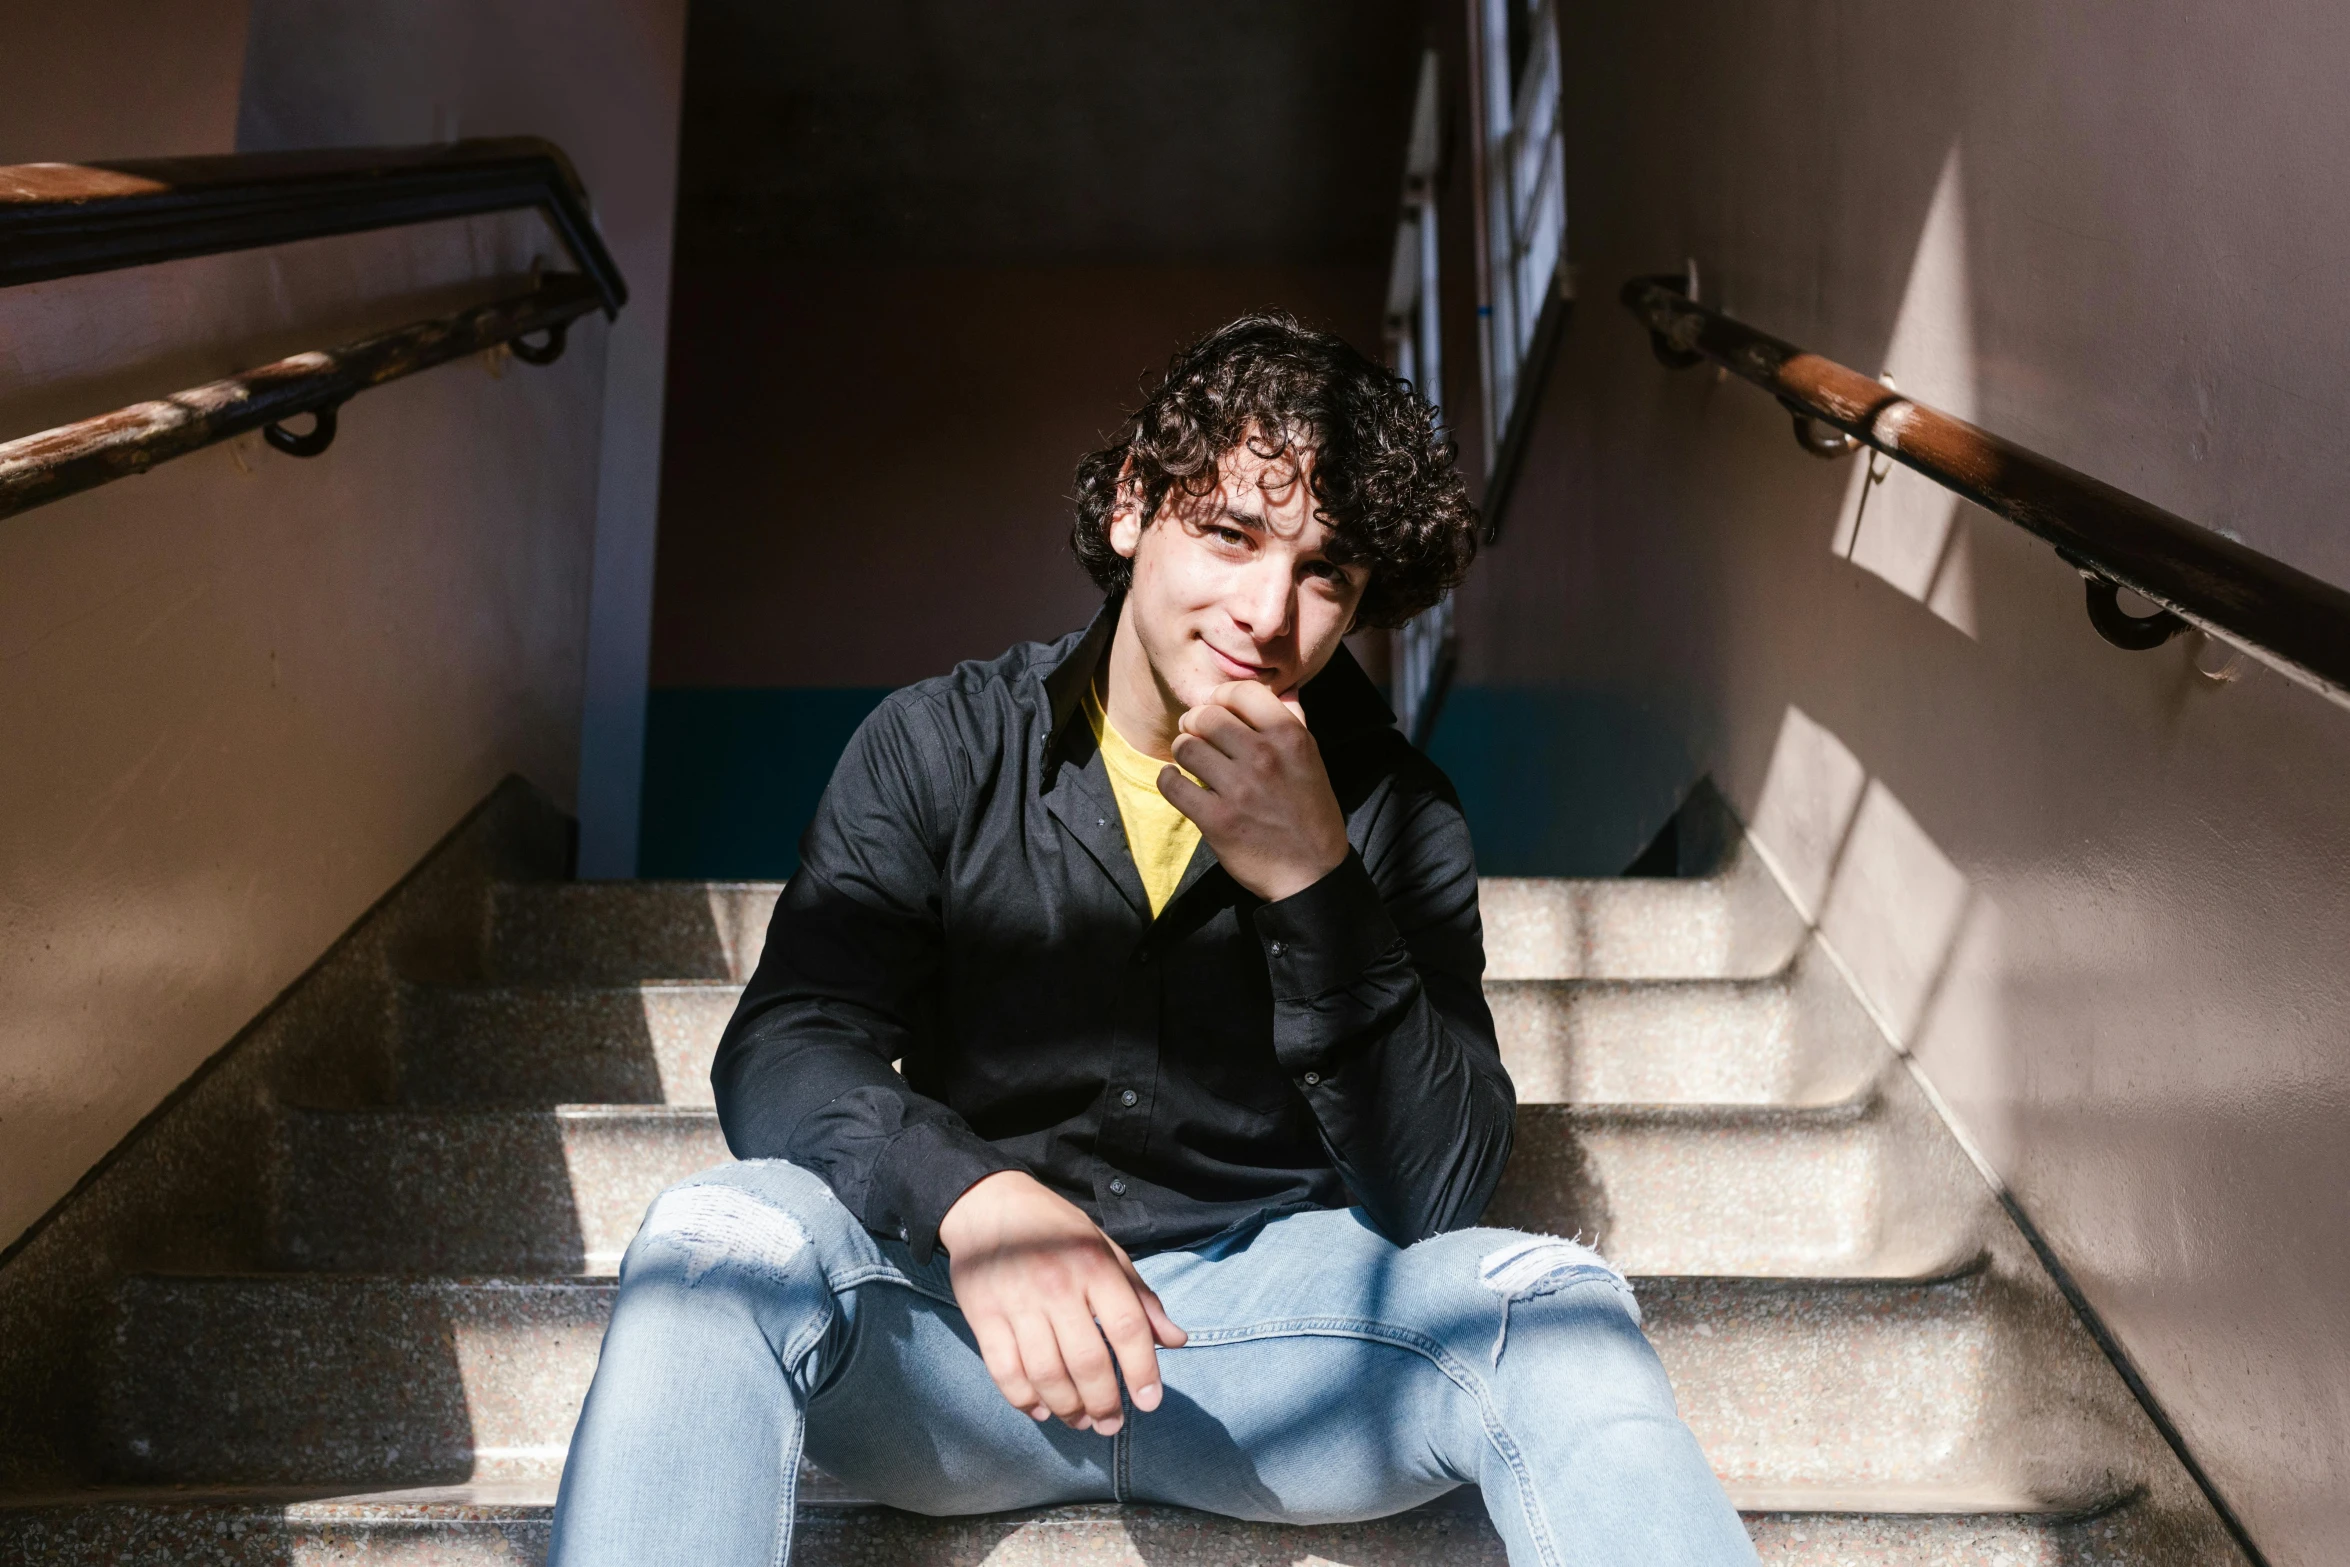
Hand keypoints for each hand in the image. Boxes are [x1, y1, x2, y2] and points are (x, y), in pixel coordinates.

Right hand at [937, 1169, 1186, 1435]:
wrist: (987, 1204)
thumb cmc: (1056, 1230)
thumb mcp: (1106, 1250)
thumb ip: (1140, 1298)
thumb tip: (1176, 1341)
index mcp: (1095, 1267)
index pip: (1127, 1328)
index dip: (1142, 1371)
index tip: (1149, 1403)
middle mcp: (1058, 1287)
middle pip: (1087, 1361)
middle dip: (1104, 1403)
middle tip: (1111, 1424)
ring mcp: (1018, 1304)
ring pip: (1047, 1374)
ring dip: (1068, 1409)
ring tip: (1081, 1422)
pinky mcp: (983, 1317)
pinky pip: (1005, 1372)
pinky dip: (1024, 1400)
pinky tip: (1041, 1409)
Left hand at [1162, 680, 1349, 902]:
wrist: (1312, 872)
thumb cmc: (1311, 813)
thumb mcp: (1311, 760)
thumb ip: (1294, 722)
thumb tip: (1285, 688)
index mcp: (1290, 737)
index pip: (1241, 691)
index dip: (1221, 697)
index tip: (1217, 710)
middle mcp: (1264, 757)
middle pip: (1206, 716)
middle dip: (1195, 723)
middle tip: (1195, 734)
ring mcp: (1238, 789)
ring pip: (1186, 747)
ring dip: (1182, 750)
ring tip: (1189, 760)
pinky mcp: (1216, 820)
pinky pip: (1173, 784)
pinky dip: (1168, 779)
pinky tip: (1174, 779)